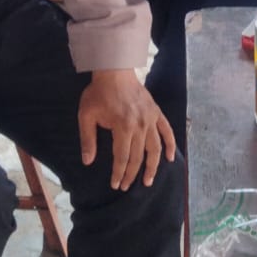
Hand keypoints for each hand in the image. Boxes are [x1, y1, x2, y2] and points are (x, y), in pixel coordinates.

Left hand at [78, 69, 177, 190]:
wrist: (114, 70)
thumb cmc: (98, 93)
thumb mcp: (86, 115)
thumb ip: (88, 139)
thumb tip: (88, 161)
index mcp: (123, 126)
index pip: (122, 157)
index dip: (119, 173)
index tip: (116, 184)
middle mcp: (140, 125)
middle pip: (138, 156)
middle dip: (132, 174)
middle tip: (126, 187)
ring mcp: (150, 119)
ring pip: (155, 148)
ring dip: (153, 167)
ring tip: (148, 181)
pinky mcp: (156, 112)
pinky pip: (167, 131)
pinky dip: (170, 145)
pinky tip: (170, 158)